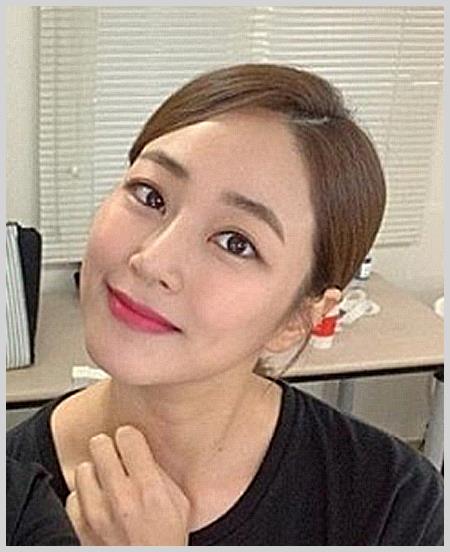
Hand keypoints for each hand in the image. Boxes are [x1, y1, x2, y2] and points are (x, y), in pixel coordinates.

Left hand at [66, 425, 190, 544]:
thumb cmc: (166, 543)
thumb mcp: (180, 505)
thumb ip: (161, 475)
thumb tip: (143, 453)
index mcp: (149, 490)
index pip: (128, 437)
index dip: (130, 437)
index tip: (131, 442)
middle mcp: (121, 499)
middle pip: (100, 445)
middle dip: (109, 447)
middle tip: (116, 456)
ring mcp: (97, 515)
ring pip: (83, 469)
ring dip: (95, 472)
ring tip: (107, 482)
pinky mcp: (80, 529)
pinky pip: (72, 496)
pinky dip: (83, 497)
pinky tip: (96, 503)